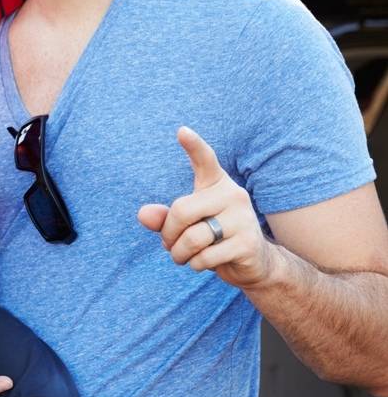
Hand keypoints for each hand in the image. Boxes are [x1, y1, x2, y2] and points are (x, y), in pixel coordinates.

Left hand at [137, 126, 276, 288]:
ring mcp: (243, 219)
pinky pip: (205, 257)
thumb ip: (164, 218)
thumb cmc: (213, 238)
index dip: (194, 146)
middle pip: (181, 211)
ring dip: (179, 254)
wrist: (254, 264)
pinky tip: (206, 262)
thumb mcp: (186, 226)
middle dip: (168, 234)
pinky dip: (196, 264)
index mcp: (217, 185)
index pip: (205, 161)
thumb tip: (143, 214)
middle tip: (170, 244)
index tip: (181, 131)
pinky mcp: (247, 244)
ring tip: (185, 256)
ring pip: (192, 238)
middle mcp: (233, 195)